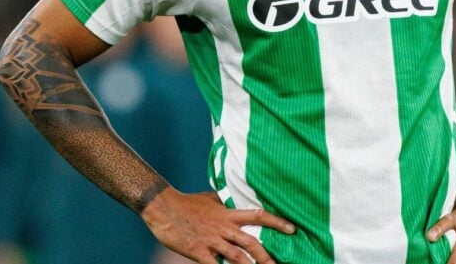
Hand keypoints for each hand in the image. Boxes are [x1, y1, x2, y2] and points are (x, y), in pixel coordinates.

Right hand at [140, 189, 295, 263]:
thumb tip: (232, 199)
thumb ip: (224, 203)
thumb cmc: (187, 203)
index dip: (277, 222)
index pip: (258, 215)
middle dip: (266, 255)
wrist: (163, 206)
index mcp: (228, 214)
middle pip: (251, 241)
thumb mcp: (210, 199)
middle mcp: (223, 227)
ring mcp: (211, 240)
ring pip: (237, 256)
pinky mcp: (198, 251)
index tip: (292, 229)